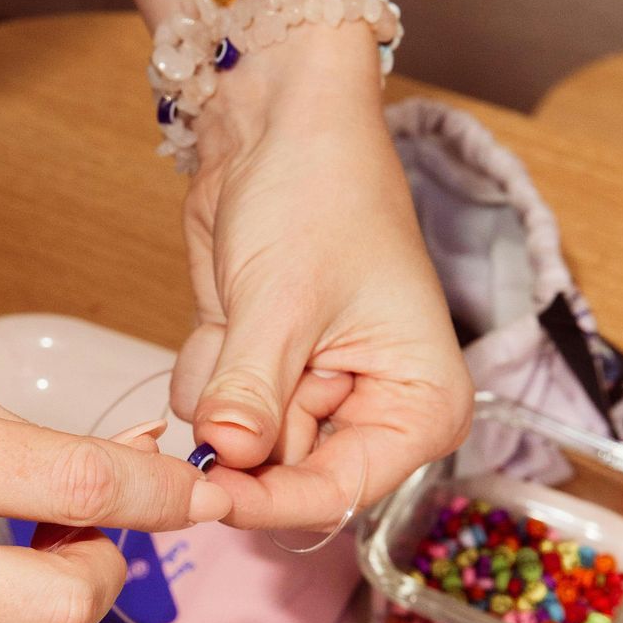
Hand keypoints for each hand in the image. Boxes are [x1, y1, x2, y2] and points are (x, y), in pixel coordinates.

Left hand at [171, 23, 472, 528]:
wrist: (280, 122)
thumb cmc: (319, 191)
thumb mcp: (282, 299)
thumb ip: (252, 391)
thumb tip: (227, 458)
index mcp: (418, 406)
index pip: (338, 493)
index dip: (268, 500)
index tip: (207, 497)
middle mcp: (372, 410)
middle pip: (284, 475)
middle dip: (241, 423)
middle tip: (240, 350)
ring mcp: (313, 392)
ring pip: (238, 444)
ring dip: (220, 385)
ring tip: (245, 311)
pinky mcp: (263, 369)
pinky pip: (212, 406)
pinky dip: (204, 363)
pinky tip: (227, 308)